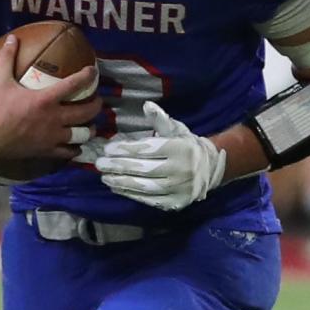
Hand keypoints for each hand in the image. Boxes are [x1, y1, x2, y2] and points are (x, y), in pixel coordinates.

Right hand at [0, 34, 100, 164]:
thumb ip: (7, 57)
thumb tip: (13, 38)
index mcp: (45, 100)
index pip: (74, 85)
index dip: (87, 76)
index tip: (94, 72)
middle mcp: (53, 119)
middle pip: (86, 112)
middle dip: (96, 105)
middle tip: (97, 100)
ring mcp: (51, 137)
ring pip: (82, 135)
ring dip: (90, 129)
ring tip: (91, 124)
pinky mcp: (46, 151)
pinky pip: (69, 152)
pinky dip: (75, 149)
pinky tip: (76, 145)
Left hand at [94, 102, 226, 210]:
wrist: (209, 169)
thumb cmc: (186, 145)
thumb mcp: (176, 129)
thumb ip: (160, 119)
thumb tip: (146, 105)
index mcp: (180, 148)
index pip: (147, 149)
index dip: (125, 149)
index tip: (108, 148)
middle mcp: (181, 170)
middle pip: (143, 169)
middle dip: (118, 166)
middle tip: (100, 163)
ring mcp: (178, 189)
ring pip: (144, 187)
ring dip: (121, 182)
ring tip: (105, 177)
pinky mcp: (175, 203)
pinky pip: (149, 199)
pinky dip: (131, 194)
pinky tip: (118, 187)